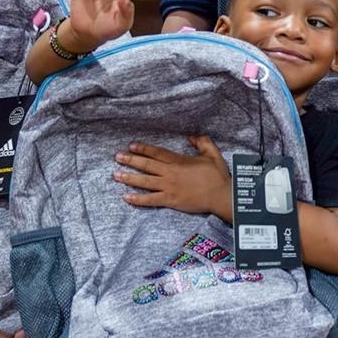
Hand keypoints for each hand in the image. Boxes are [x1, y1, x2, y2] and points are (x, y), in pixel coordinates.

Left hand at [115, 136, 232, 221]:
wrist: (221, 196)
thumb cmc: (218, 176)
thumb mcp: (213, 154)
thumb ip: (202, 142)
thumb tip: (191, 137)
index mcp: (179, 161)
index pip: (157, 153)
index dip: (143, 148)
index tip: (131, 146)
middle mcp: (171, 173)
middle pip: (147, 165)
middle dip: (130, 160)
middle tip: (117, 157)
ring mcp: (169, 187)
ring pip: (145, 181)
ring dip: (129, 178)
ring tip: (116, 175)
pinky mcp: (170, 200)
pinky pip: (151, 200)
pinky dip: (138, 199)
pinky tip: (126, 197)